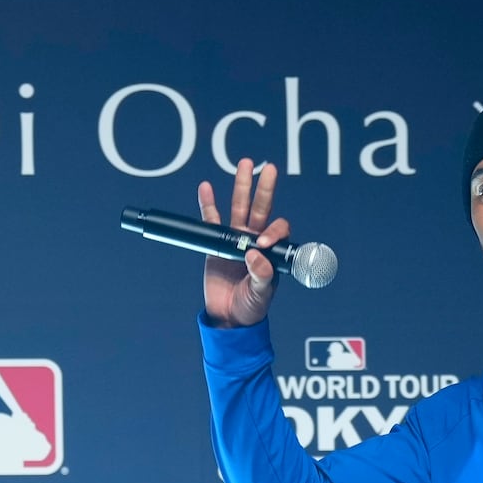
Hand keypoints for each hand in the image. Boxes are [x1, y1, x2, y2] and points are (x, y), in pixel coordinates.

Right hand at [198, 157, 290, 327]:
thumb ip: (262, 275)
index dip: (272, 231)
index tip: (261, 243)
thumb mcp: (261, 294)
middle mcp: (256, 241)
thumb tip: (255, 254)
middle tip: (270, 168)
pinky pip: (212, 220)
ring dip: (242, 186)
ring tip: (245, 164)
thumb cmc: (252, 308)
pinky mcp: (216, 243)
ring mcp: (236, 239)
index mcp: (272, 252)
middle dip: (266, 189)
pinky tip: (206, 186)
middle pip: (262, 209)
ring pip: (240, 207)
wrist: (229, 317)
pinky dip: (208, 204)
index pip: (276, 230)